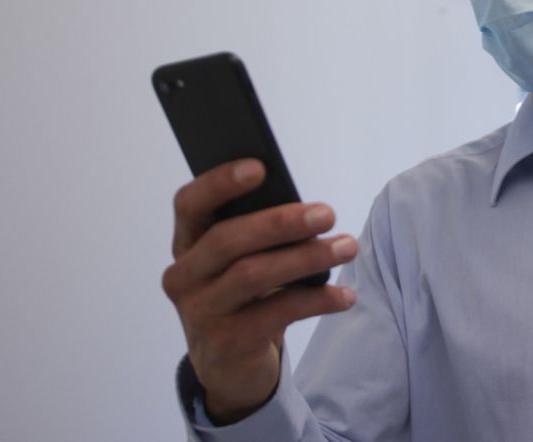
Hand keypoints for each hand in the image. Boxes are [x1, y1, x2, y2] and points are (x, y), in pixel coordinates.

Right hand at [161, 159, 357, 424]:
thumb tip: (307, 210)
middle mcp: (184, 276)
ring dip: (306, 258)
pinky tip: (345, 295)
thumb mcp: (243, 261)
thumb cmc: (245, 295)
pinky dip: (316, 300)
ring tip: (347, 247)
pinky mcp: (227, 343)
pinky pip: (277, 314)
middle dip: (280, 223)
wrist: (230, 364)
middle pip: (227, 240)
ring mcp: (201, 312)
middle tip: (328, 213)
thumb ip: (258, 233)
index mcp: (187, 243)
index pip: (190, 204)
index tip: (260, 166)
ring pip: (253, 275)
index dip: (220, 183)